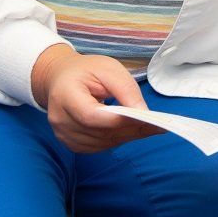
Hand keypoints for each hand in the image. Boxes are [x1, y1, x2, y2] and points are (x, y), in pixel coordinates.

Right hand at [32, 44, 161, 152]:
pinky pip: (97, 147)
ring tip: (146, 126)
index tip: (147, 119)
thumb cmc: (86, 71)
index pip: (92, 116)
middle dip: (130, 130)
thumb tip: (144, 113)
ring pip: (101, 143)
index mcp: (65, 95)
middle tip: (157, 126)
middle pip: (99, 132)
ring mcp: (62, 134)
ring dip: (125, 137)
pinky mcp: (69, 143)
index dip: (120, 120)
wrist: (61, 78)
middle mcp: (60, 119)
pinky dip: (116, 140)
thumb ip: (126, 90)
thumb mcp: (109, 69)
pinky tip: (128, 130)